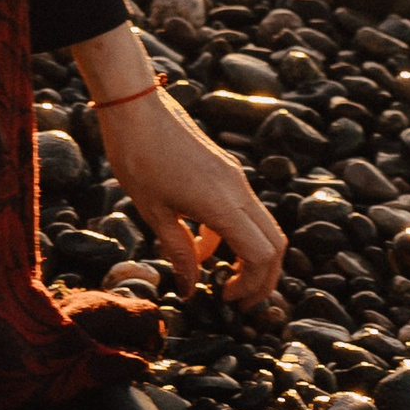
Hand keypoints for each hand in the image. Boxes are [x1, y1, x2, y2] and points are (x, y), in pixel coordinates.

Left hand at [76, 51, 287, 308]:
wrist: (135, 107)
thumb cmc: (138, 157)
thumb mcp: (154, 212)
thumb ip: (178, 253)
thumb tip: (190, 290)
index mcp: (223, 204)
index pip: (261, 255)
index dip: (252, 286)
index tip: (227, 301)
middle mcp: (238, 190)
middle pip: (274, 244)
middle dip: (262, 279)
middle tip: (238, 303)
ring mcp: (234, 178)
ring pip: (261, 227)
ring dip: (249, 258)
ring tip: (220, 282)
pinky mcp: (225, 171)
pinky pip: (242, 211)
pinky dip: (231, 236)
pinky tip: (200, 248)